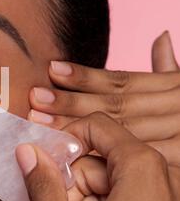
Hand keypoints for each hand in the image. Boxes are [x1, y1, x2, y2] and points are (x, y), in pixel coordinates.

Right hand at [16, 112, 177, 200]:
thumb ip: (43, 185)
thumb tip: (25, 152)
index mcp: (140, 168)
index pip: (95, 126)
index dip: (65, 140)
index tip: (44, 164)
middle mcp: (157, 174)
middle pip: (97, 157)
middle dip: (71, 183)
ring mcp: (161, 193)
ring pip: (105, 179)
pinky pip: (119, 194)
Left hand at [28, 31, 179, 163]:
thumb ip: (171, 69)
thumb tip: (160, 36)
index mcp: (174, 89)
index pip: (121, 81)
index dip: (86, 75)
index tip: (52, 69)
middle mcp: (174, 110)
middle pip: (113, 106)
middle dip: (71, 103)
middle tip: (34, 99)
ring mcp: (176, 138)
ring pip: (119, 133)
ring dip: (77, 129)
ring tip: (42, 123)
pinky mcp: (177, 164)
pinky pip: (133, 164)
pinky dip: (102, 161)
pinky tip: (72, 156)